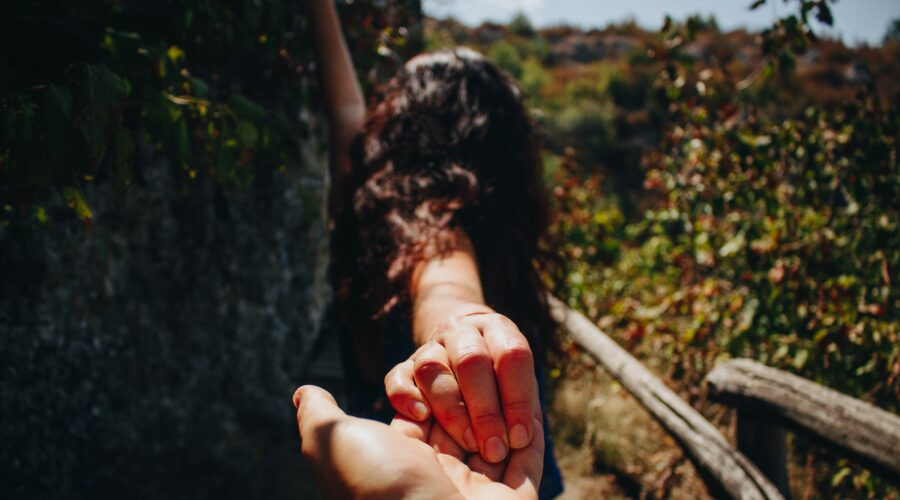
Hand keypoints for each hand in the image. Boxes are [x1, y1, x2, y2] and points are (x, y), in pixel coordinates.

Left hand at [293, 385, 542, 499]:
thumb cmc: (376, 485)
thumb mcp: (332, 441)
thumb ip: (321, 415)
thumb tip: (304, 391)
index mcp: (403, 466)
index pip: (426, 416)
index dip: (433, 388)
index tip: (437, 358)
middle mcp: (441, 479)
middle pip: (464, 423)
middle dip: (471, 396)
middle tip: (477, 367)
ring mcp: (480, 491)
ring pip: (497, 437)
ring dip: (502, 408)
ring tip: (505, 375)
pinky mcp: (517, 498)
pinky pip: (529, 457)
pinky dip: (531, 428)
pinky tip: (529, 400)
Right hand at [384, 312, 538, 462]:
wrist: (463, 347)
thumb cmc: (501, 378)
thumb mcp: (520, 384)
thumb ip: (523, 405)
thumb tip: (523, 443)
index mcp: (497, 329)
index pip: (511, 356)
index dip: (517, 399)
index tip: (520, 438)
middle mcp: (462, 331)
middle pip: (471, 361)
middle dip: (485, 410)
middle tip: (494, 449)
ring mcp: (430, 347)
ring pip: (432, 369)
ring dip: (451, 410)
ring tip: (468, 444)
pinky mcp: (405, 366)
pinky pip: (397, 378)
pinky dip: (407, 398)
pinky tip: (422, 418)